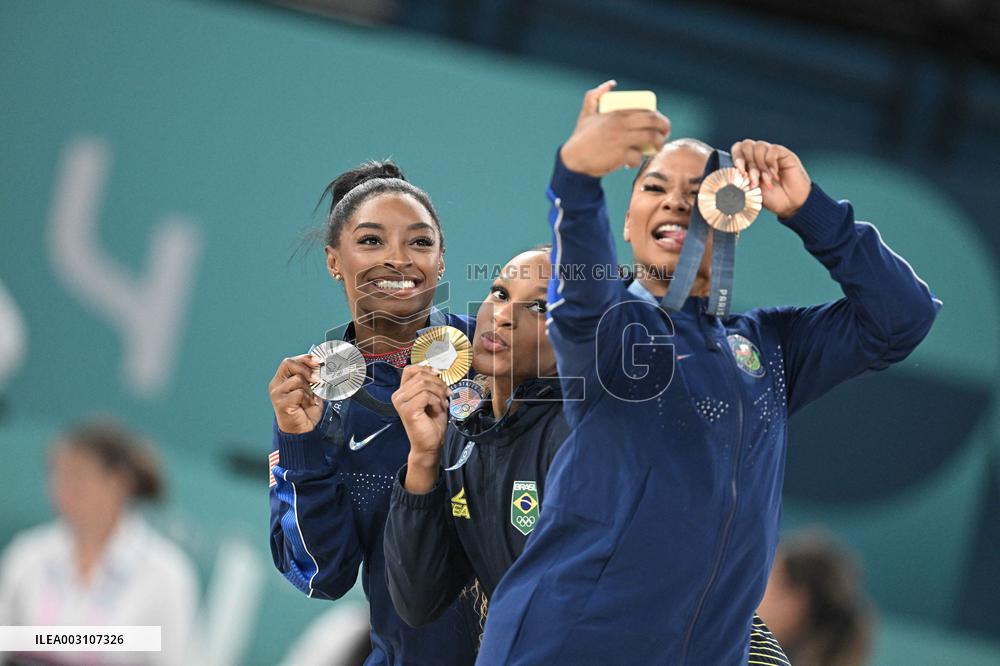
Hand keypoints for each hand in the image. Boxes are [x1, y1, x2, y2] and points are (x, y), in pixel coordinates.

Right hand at [269, 354, 323, 433]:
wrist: (302, 431)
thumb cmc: (305, 411)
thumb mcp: (311, 390)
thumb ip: (312, 378)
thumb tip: (322, 367)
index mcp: (282, 379)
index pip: (290, 361)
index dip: (304, 358)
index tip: (318, 360)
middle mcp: (277, 384)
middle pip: (288, 363)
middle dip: (306, 369)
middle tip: (317, 378)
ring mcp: (277, 393)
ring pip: (297, 379)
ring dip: (308, 390)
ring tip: (308, 400)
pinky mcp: (281, 403)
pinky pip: (299, 393)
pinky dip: (306, 399)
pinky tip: (305, 406)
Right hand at [391, 366, 449, 488]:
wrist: (430, 444)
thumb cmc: (432, 422)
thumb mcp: (433, 397)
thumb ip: (430, 383)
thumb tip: (434, 368)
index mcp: (402, 391)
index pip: (411, 369)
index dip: (427, 369)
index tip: (439, 376)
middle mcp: (398, 395)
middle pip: (420, 375)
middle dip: (438, 383)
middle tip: (447, 395)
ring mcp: (401, 403)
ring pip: (424, 384)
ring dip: (439, 393)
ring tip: (443, 404)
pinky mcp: (407, 410)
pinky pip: (426, 395)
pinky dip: (437, 401)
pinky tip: (438, 409)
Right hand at [560, 80, 671, 176]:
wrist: (573, 160)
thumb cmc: (581, 137)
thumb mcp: (586, 113)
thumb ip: (594, 95)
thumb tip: (611, 84)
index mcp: (616, 113)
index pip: (645, 109)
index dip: (657, 115)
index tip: (659, 123)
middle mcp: (620, 124)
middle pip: (652, 120)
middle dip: (664, 126)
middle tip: (665, 133)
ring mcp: (621, 140)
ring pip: (650, 137)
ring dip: (659, 143)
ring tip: (657, 147)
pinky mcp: (620, 156)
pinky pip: (638, 156)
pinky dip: (638, 160)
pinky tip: (633, 162)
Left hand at [730, 139, 810, 218]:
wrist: (791, 204)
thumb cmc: (771, 199)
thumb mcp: (751, 191)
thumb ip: (742, 180)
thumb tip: (733, 174)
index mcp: (748, 163)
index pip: (737, 149)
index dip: (736, 158)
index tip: (741, 173)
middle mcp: (758, 156)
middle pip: (746, 145)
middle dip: (748, 163)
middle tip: (754, 180)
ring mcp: (771, 154)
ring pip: (759, 146)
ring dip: (760, 166)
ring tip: (766, 181)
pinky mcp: (784, 153)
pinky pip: (773, 149)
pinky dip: (771, 163)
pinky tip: (775, 174)